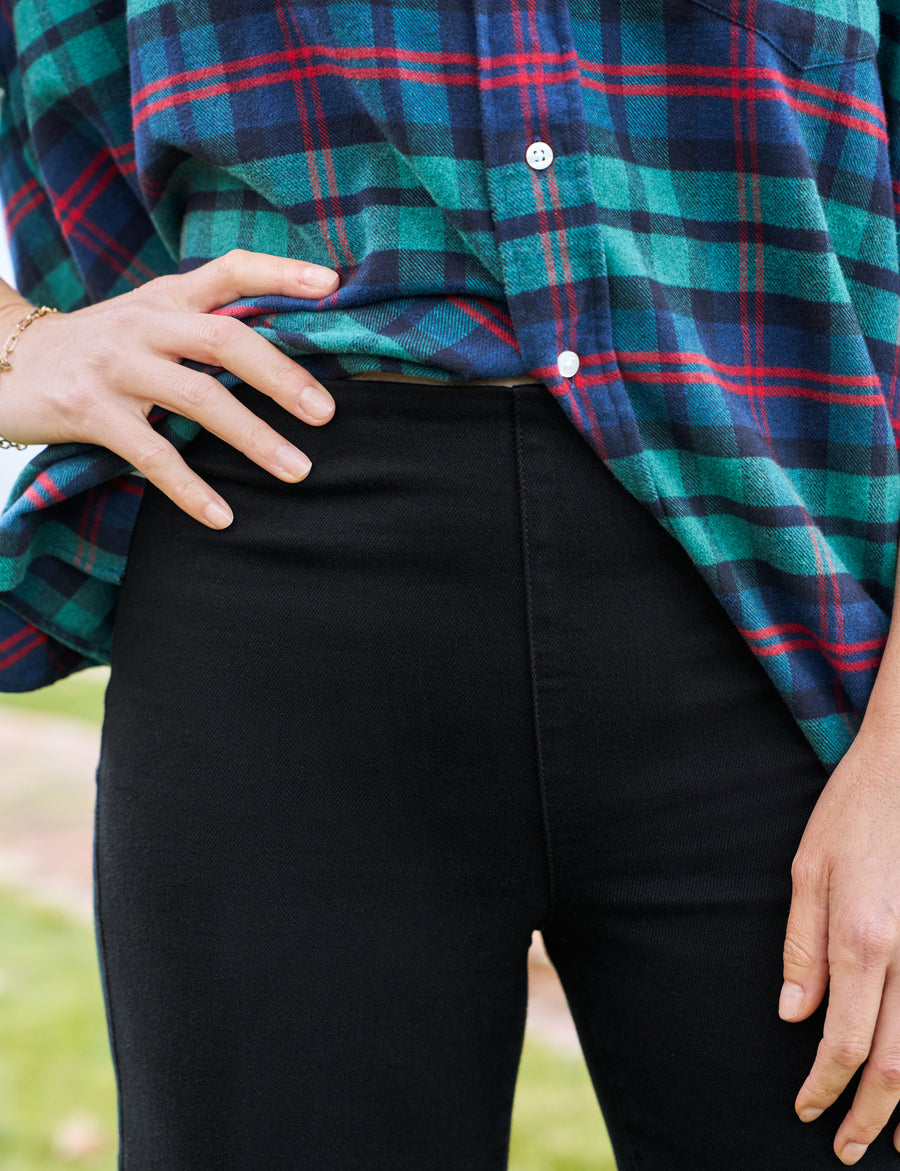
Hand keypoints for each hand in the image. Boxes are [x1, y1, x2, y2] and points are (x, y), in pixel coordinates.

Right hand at [0, 249, 339, 527]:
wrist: (4, 360)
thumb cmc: (98, 349)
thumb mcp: (147, 320)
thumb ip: (202, 326)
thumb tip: (285, 355)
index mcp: (165, 296)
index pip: (230, 271)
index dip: (280, 273)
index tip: (331, 284)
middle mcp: (144, 323)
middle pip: (226, 340)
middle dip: (283, 378)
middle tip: (327, 414)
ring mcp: (115, 364)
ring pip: (198, 397)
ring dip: (254, 438)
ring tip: (297, 470)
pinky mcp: (88, 410)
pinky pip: (151, 454)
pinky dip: (190, 489)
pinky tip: (221, 516)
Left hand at [780, 726, 899, 1162]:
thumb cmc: (855, 811)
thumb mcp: (809, 870)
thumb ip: (802, 948)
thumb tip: (793, 1016)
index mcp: (864, 939)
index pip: (844, 1041)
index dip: (825, 1085)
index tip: (806, 1109)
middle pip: (898, 1063)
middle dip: (871, 1115)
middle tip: (846, 1148)